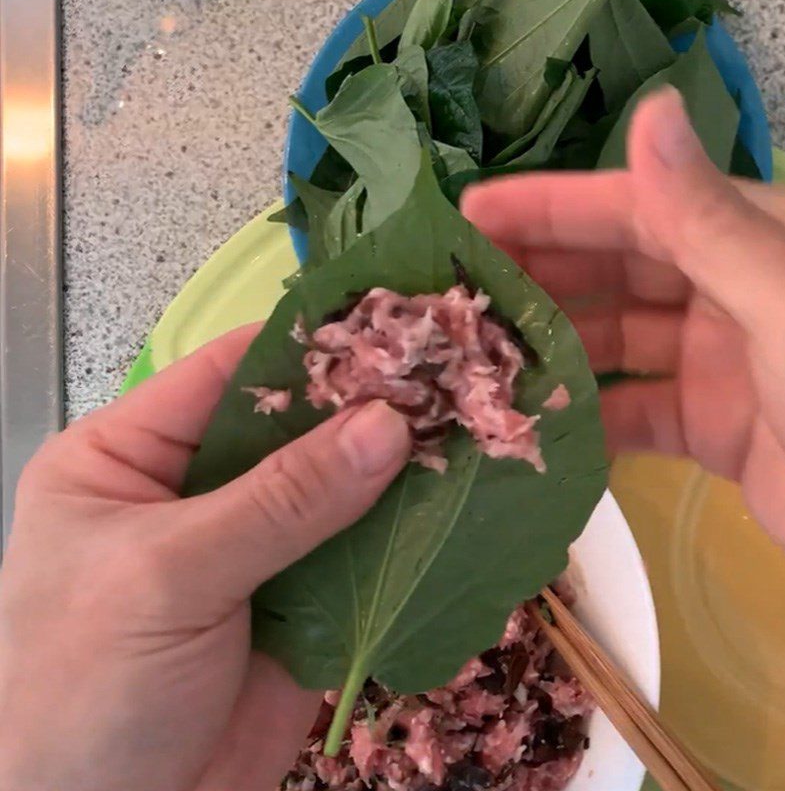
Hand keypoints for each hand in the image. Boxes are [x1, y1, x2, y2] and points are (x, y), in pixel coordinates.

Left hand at [0, 326, 409, 790]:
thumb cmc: (89, 687)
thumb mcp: (171, 575)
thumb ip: (283, 499)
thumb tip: (389, 424)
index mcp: (130, 456)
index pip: (225, 373)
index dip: (306, 348)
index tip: (389, 327)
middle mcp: (194, 489)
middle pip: (289, 429)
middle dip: (361, 409)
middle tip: (446, 377)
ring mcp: (250, 546)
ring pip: (331, 490)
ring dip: (390, 471)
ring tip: (466, 429)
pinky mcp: (296, 600)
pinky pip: (354, 553)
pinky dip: (399, 535)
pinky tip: (451, 504)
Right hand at [462, 87, 784, 558]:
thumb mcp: (780, 297)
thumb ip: (704, 218)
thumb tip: (649, 109)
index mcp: (745, 239)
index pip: (631, 208)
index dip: (549, 207)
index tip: (472, 213)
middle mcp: (723, 291)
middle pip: (612, 271)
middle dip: (536, 275)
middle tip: (457, 290)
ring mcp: (712, 362)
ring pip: (611, 343)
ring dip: (550, 349)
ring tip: (478, 356)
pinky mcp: (706, 426)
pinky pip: (628, 411)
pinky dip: (582, 417)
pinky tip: (529, 421)